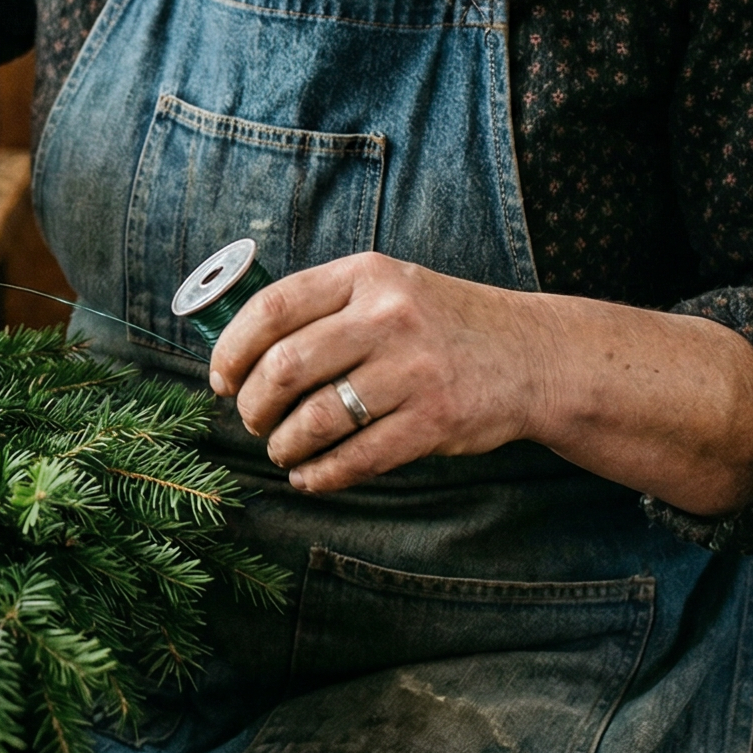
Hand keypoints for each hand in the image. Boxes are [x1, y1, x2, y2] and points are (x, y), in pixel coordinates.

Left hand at [206, 253, 552, 492]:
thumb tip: (239, 351)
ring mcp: (414, 370)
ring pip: (316, 419)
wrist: (532, 354)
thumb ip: (324, 307)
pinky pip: (356, 458)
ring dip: (284, 444)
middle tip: (252, 420)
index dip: (232, 348)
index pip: (273, 307)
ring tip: (281, 449)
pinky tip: (308, 477)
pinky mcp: (434, 421)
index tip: (220, 378)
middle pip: (285, 366)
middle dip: (253, 404)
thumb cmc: (439, 324)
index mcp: (366, 274)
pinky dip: (320, 475)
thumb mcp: (387, 288)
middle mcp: (389, 316)